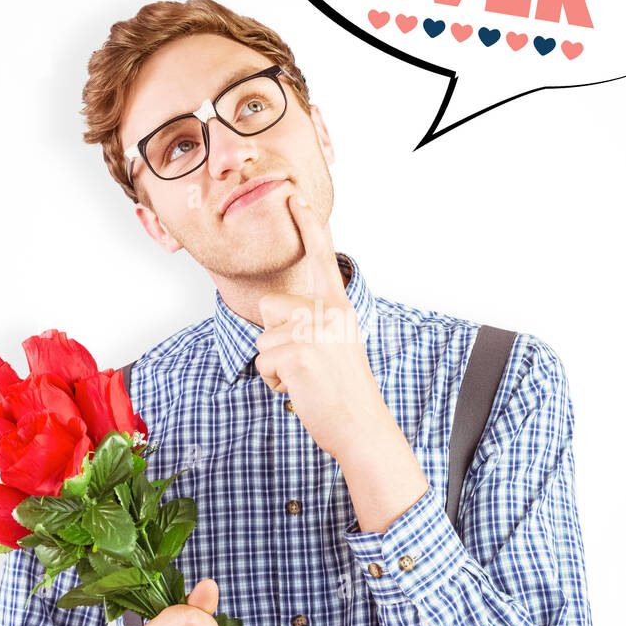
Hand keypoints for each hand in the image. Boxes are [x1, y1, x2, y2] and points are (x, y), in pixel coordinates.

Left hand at [253, 191, 389, 458]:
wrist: (363, 427)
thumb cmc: (346, 392)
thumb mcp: (337, 344)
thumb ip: (315, 322)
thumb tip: (279, 315)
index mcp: (339, 307)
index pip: (323, 259)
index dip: (309, 226)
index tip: (296, 197)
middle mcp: (329, 313)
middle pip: (269, 306)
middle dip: (274, 335)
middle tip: (305, 363)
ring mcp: (313, 332)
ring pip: (263, 338)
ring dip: (275, 365)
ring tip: (306, 379)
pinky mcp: (297, 354)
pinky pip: (263, 363)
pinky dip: (275, 383)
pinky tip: (300, 390)